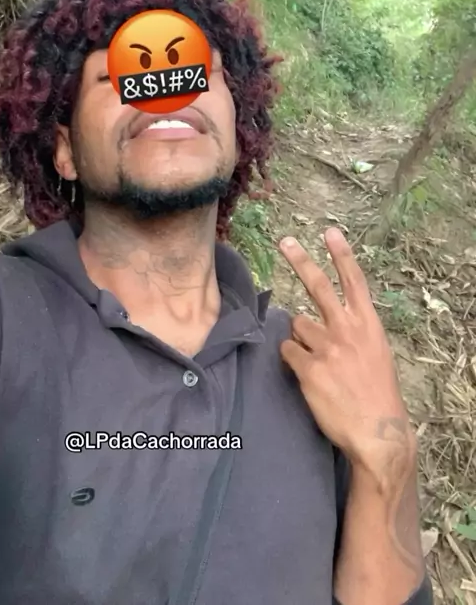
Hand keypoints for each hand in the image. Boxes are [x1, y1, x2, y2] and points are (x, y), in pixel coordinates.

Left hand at [279, 228, 416, 478]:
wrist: (377, 432)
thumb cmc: (378, 394)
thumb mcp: (376, 353)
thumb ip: (354, 332)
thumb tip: (328, 320)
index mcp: (368, 325)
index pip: (354, 281)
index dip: (341, 255)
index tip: (329, 232)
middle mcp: (347, 330)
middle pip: (318, 286)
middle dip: (300, 260)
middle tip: (285, 241)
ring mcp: (326, 348)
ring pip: (297, 325)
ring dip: (300, 337)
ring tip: (317, 361)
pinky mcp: (308, 368)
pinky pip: (288, 351)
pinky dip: (292, 358)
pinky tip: (307, 374)